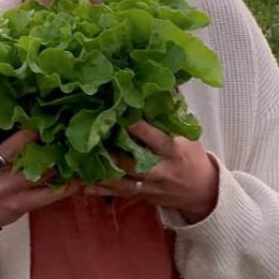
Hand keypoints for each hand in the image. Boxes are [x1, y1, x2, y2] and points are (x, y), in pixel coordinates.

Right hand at [0, 106, 81, 232]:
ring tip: (74, 144)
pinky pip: (47, 194)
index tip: (11, 100)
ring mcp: (6, 188)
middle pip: (16, 146)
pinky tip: (78, 178)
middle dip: (37, 132)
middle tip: (57, 118)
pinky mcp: (20, 204)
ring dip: (58, 157)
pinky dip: (65, 186)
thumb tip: (19, 107)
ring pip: (38, 169)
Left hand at [84, 120, 218, 223]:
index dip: (139, 128)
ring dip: (101, 172)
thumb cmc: (191, 155)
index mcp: (174, 150)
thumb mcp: (188, 134)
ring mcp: (149, 186)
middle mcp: (160, 170)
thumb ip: (172, 112)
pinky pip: (116, 194)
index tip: (122, 113)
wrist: (200, 191)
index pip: (157, 139)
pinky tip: (81, 185)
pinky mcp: (140, 196)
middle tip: (91, 138)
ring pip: (122, 181)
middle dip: (114, 152)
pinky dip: (99, 190)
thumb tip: (160, 83)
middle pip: (135, 163)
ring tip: (78, 163)